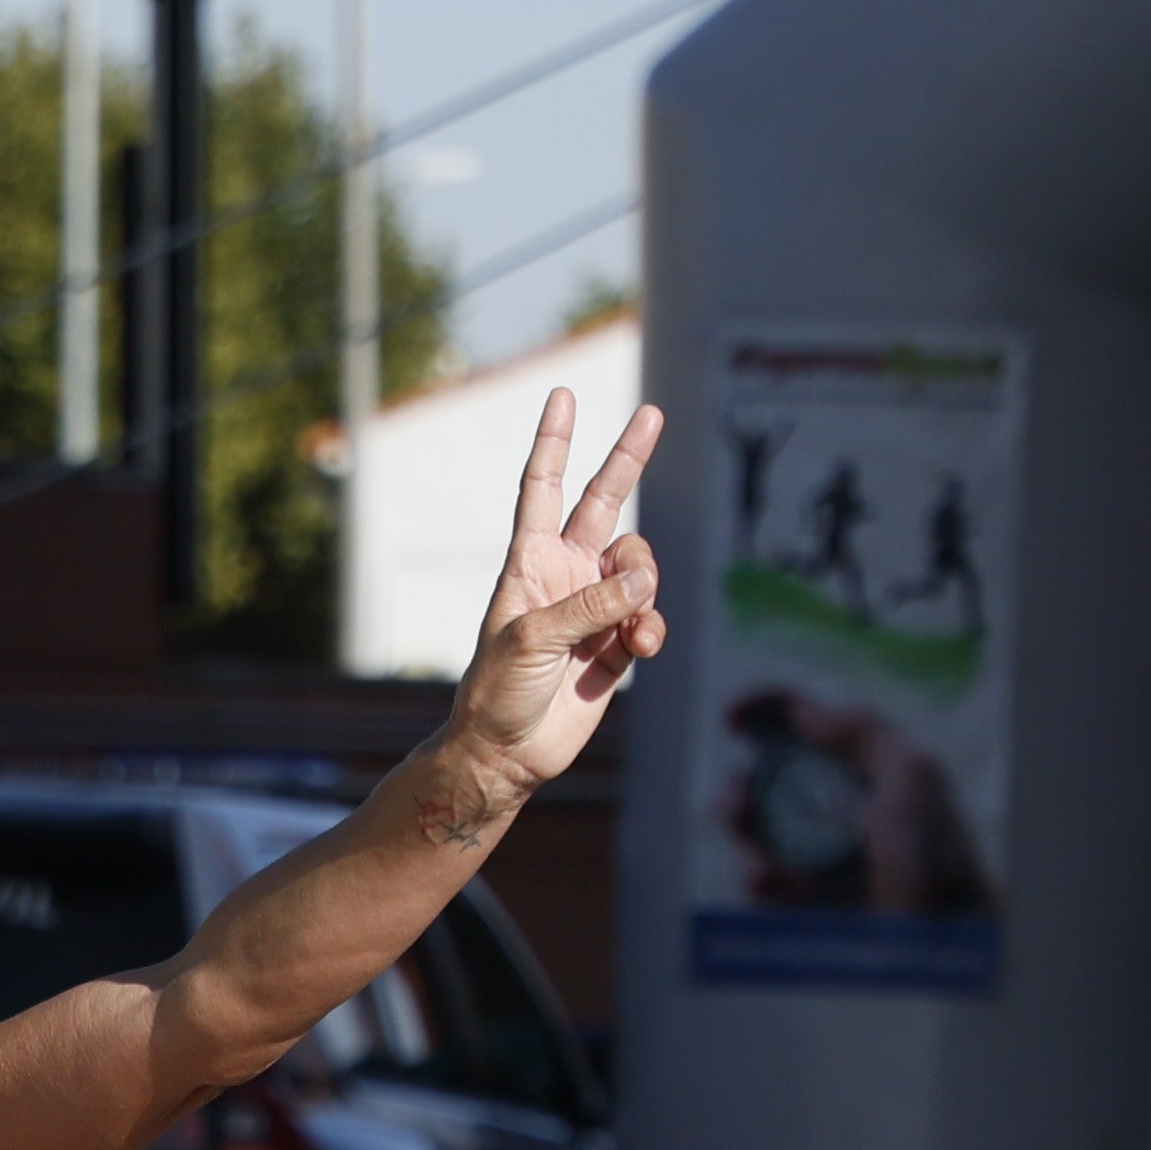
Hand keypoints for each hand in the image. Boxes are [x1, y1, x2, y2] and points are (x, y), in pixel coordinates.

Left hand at [446, 391, 665, 797]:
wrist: (508, 753)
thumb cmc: (498, 692)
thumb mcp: (531, 640)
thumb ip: (589, 605)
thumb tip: (643, 581)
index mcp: (530, 562)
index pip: (543, 489)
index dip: (555, 443)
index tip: (563, 396)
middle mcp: (564, 575)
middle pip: (603, 503)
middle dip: (626, 460)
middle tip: (651, 414)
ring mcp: (593, 607)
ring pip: (640, 568)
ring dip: (645, 589)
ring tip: (635, 628)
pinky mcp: (617, 643)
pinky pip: (650, 616)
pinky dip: (653, 626)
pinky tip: (642, 646)